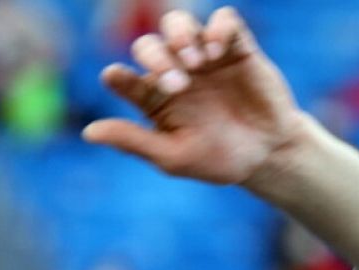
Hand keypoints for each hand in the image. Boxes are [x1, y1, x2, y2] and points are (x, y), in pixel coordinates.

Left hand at [83, 7, 306, 186]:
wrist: (269, 156)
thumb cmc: (219, 160)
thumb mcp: (174, 156)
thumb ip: (134, 142)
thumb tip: (88, 133)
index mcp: (153, 98)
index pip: (124, 78)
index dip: (118, 76)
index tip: (116, 79)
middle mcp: (174, 70)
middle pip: (149, 45)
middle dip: (156, 58)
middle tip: (177, 85)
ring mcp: (205, 57)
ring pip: (179, 23)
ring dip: (180, 36)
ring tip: (195, 62)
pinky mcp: (236, 48)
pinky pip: (224, 21)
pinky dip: (217, 28)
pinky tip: (217, 52)